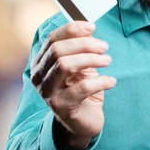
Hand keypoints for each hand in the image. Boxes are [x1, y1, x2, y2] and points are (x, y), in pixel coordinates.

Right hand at [30, 21, 115, 149]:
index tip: (92, 27)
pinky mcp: (61, 107)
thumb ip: (79, 48)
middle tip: (104, 47)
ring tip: (107, 61)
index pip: (52, 39)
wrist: (81, 122)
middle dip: (84, 45)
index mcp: (40, 62)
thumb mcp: (79, 65)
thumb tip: (88, 29)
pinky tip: (111, 81)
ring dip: (91, 60)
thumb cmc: (80, 89)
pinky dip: (100, 81)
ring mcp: (48, 93)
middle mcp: (38, 77)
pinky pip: (82, 88)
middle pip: (58, 51)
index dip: (72, 30)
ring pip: (65, 65)